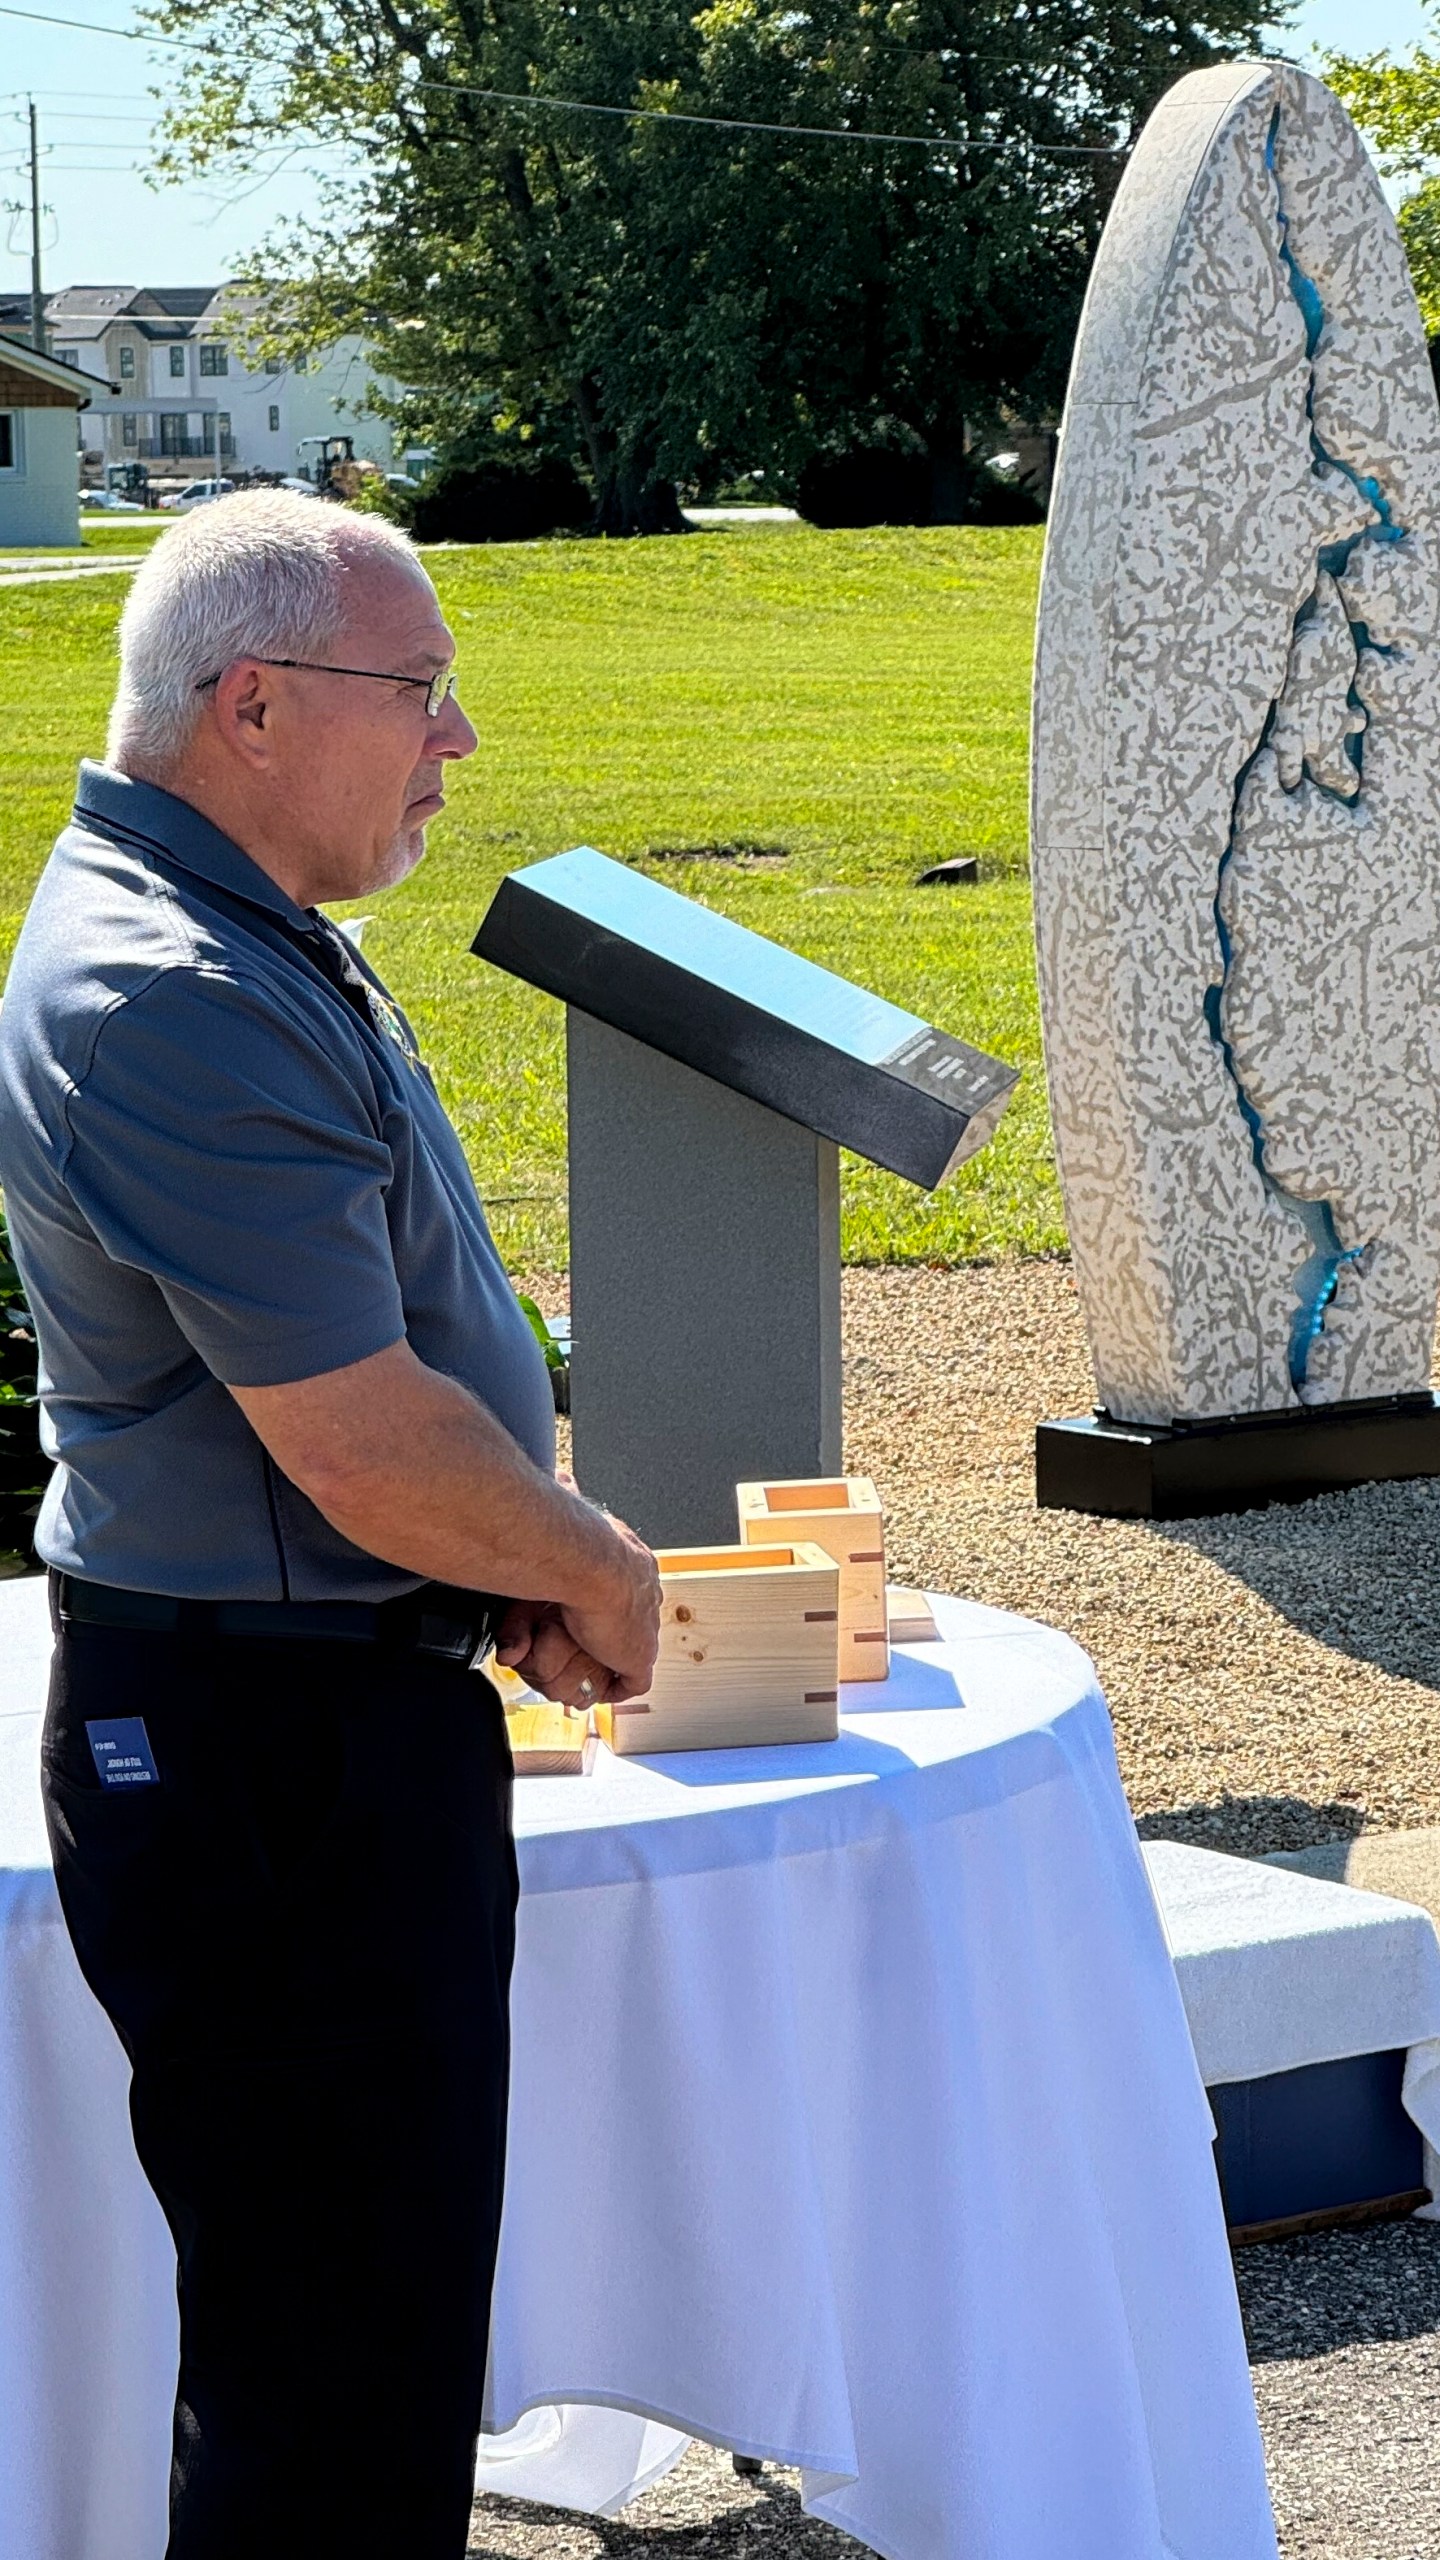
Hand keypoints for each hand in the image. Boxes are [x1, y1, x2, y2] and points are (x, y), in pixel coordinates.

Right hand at [495, 1513, 660, 1704]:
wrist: (587, 1559)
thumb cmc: (569, 1536)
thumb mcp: (569, 1511)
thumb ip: (567, 1499)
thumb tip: (561, 1477)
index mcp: (630, 1558)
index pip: (621, 1584)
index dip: (600, 1601)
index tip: (582, 1606)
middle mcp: (643, 1591)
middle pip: (625, 1619)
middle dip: (602, 1632)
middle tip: (572, 1638)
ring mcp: (644, 1625)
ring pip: (622, 1651)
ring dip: (596, 1657)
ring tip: (572, 1657)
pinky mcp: (639, 1656)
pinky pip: (629, 1681)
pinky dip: (609, 1686)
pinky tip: (593, 1683)